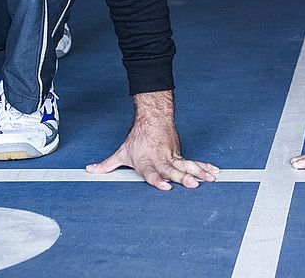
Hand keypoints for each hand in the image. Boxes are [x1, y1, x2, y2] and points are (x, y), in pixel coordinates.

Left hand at [85, 90, 218, 190]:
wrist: (153, 118)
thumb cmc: (138, 138)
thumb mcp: (121, 152)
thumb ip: (107, 165)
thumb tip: (90, 170)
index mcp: (146, 163)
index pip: (152, 174)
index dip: (158, 180)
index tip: (165, 186)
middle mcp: (161, 161)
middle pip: (173, 171)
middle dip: (183, 178)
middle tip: (193, 184)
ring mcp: (173, 158)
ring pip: (187, 166)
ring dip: (199, 173)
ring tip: (209, 179)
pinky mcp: (181, 155)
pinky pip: (194, 162)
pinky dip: (205, 166)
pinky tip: (215, 171)